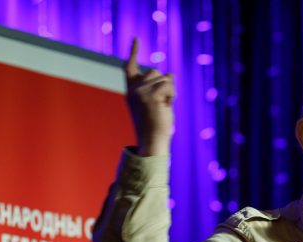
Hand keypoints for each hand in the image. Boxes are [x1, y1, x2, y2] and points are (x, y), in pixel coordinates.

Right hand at [125, 38, 174, 155]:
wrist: (152, 141)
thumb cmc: (155, 125)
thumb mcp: (154, 102)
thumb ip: (157, 88)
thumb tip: (170, 74)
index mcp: (131, 90)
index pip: (130, 66)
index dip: (134, 52)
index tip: (136, 39)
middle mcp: (133, 88)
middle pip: (155, 72)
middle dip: (164, 85)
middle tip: (160, 104)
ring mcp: (141, 91)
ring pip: (164, 78)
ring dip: (169, 91)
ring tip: (163, 106)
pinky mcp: (151, 95)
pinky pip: (169, 85)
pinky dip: (172, 95)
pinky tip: (165, 106)